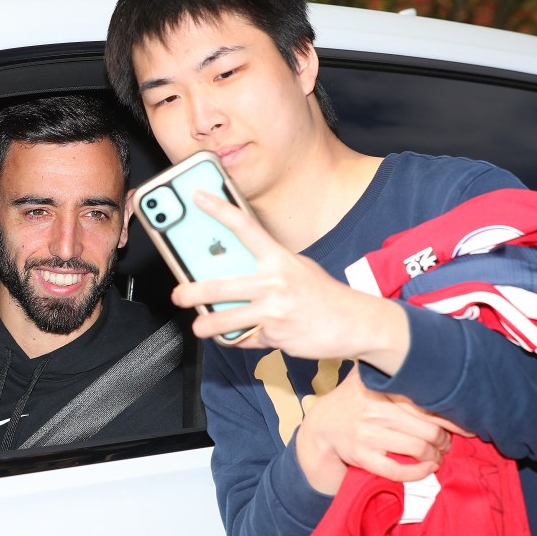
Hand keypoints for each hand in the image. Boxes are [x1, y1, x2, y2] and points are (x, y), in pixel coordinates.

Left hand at [172, 190, 409, 372]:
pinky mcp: (277, 335)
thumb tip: (232, 270)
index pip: (245, 227)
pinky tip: (241, 337)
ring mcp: (275, 310)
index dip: (219, 209)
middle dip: (192, 292)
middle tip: (178, 294)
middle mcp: (275, 282)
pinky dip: (243, 339)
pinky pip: (249, 338)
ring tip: (199, 326)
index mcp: (280, 258)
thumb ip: (268, 268)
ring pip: (227, 319)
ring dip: (207, 325)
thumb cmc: (324, 295)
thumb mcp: (298, 270)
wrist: (358, 323)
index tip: (197, 196)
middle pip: (221, 285)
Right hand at [294, 368, 463, 493]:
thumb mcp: (368, 377)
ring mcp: (368, 434)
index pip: (426, 403)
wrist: (322, 426)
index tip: (464, 424)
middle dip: (445, 439)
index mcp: (380, 387)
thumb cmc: (353, 400)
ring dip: (436, 455)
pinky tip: (429, 468)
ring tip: (438, 454)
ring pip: (418, 448)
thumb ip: (393, 371)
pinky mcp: (362, 456)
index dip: (451, 417)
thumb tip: (435, 365)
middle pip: (428, 427)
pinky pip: (397, 470)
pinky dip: (419, 472)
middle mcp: (374, 409)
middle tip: (447, 442)